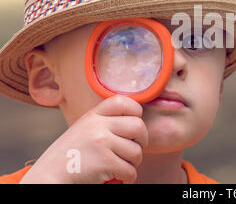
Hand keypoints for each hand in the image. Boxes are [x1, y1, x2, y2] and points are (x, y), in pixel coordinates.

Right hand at [20, 95, 147, 183]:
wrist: (49, 175)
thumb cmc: (70, 155)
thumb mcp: (84, 129)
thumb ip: (105, 121)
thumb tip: (136, 118)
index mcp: (93, 115)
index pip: (124, 102)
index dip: (136, 113)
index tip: (133, 126)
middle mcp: (98, 125)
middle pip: (138, 126)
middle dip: (141, 141)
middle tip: (134, 149)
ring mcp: (102, 142)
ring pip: (136, 151)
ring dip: (133, 163)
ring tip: (122, 166)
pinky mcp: (105, 161)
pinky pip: (130, 170)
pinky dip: (128, 177)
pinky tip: (120, 178)